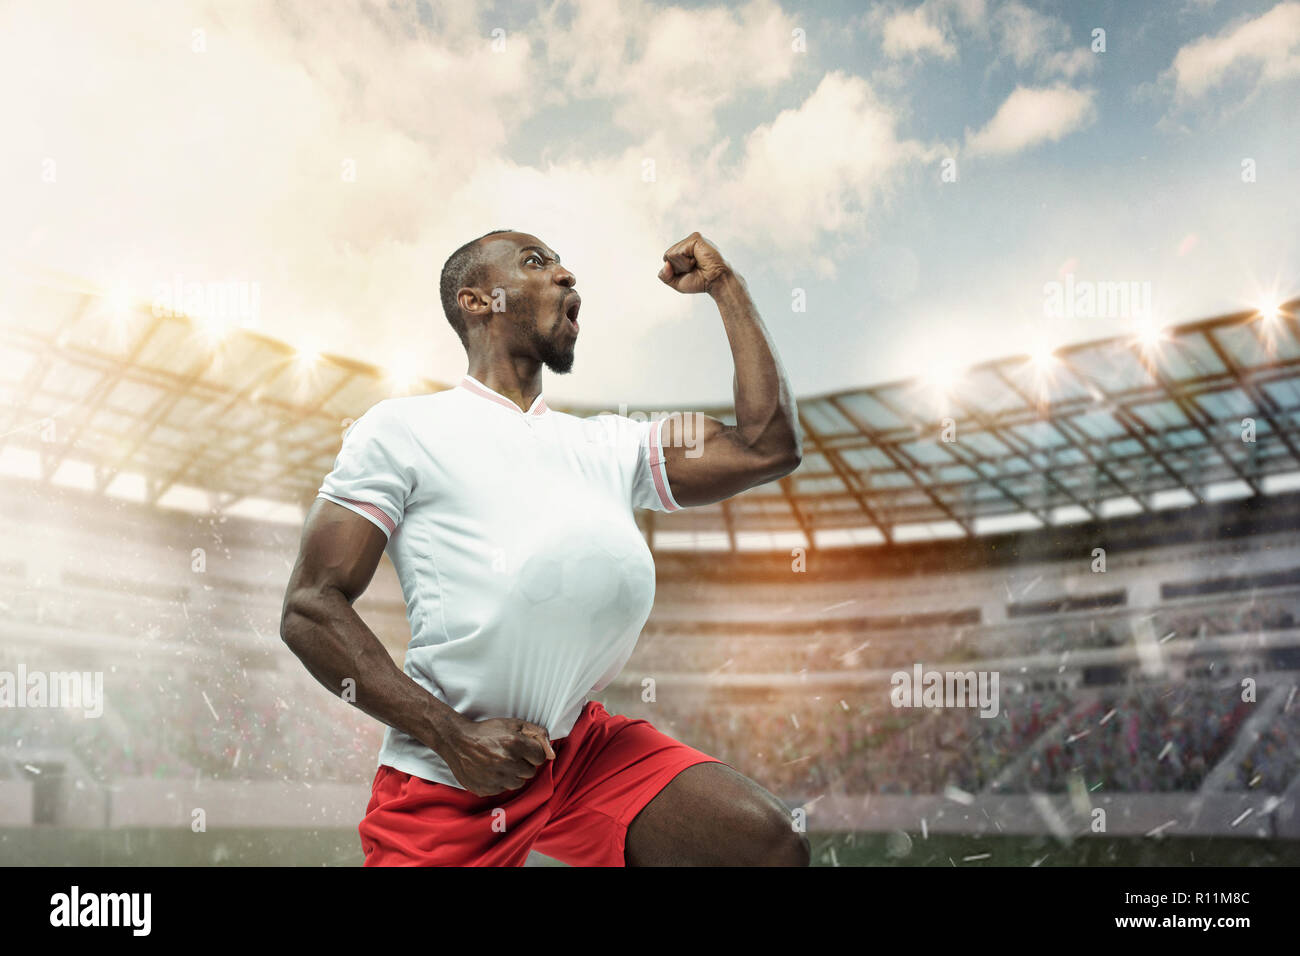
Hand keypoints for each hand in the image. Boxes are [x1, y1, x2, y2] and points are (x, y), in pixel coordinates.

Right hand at [441, 716, 555, 796]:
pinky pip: (502, 789)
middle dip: (523, 764)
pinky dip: (499, 782)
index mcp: (515, 744)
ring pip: (518, 783)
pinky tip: (490, 770)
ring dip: (513, 774)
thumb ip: (538, 734)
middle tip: (510, 754)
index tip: (523, 748)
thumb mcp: (514, 724)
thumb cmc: (488, 732)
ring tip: (500, 762)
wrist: (457, 742)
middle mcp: (507, 762)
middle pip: (530, 772)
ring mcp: (496, 778)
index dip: (532, 752)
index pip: (540, 758)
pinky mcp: (486, 789)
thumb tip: (552, 754)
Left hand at [658, 232, 732, 294]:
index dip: (674, 270)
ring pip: (671, 254)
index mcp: (684, 251)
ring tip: (697, 264)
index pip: (666, 258)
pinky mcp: (695, 238)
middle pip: (667, 255)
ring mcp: (691, 240)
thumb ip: (664, 276)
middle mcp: (687, 244)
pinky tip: (697, 260)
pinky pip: (678, 252)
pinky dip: (685, 262)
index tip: (689, 272)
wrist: (715, 282)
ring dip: (683, 265)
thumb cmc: (700, 281)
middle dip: (678, 268)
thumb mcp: (677, 282)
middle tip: (694, 268)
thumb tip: (665, 264)